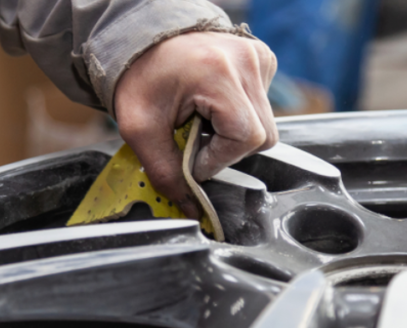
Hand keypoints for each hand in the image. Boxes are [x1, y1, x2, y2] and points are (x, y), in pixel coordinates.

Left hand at [114, 32, 278, 218]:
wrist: (142, 40)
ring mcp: (257, 58)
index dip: (219, 159)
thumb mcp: (141, 130)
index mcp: (217, 73)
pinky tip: (215, 106)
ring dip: (235, 134)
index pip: (244, 138)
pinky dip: (241, 115)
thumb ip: (165, 172)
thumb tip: (190, 207)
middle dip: (228, 150)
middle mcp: (245, 62)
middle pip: (263, 136)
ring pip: (267, 125)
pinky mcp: (262, 60)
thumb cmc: (140, 77)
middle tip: (196, 142)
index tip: (192, 159)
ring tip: (203, 121)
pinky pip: (263, 105)